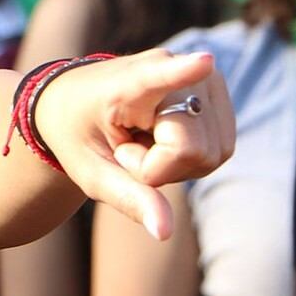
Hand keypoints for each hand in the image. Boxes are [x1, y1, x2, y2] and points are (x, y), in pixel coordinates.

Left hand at [33, 50, 234, 239]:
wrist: (74, 99)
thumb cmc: (78, 134)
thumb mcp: (90, 172)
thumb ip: (128, 198)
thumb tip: (165, 232)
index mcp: (125, 83)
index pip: (158, 78)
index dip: (184, 73)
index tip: (204, 63)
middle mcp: (171, 67)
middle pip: (191, 151)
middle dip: (159, 168)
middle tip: (126, 146)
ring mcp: (202, 77)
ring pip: (213, 153)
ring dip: (177, 163)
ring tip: (143, 139)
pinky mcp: (218, 91)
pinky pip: (221, 149)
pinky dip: (192, 158)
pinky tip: (164, 139)